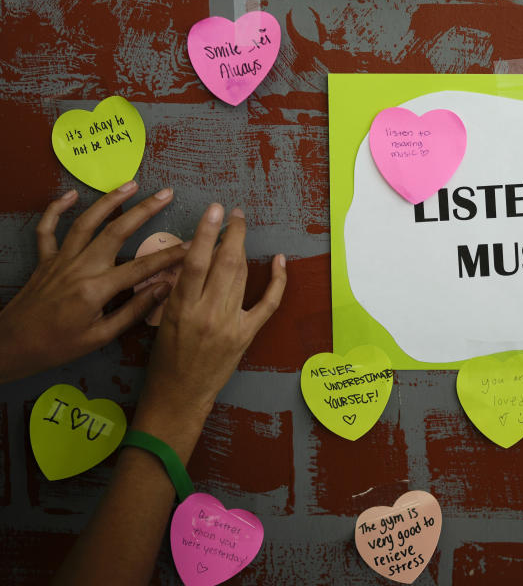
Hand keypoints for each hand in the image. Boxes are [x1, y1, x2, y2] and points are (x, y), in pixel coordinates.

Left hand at [0, 182, 186, 382]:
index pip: (142, 268)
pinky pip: (48, 230)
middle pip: (116, 231)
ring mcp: (60, 260)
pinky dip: (56, 209)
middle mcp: (80, 267)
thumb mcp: (100, 337)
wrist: (13, 346)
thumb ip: (133, 311)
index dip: (170, 256)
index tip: (193, 246)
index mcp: (96, 289)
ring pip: (87, 222)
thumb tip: (163, 289)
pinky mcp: (45, 260)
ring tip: (130, 184)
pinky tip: (71, 195)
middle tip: (165, 194)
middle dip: (144, 210)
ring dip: (110, 201)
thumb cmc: (58, 346)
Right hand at [134, 204, 285, 448]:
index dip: (206, 231)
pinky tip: (279, 261)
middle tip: (234, 214)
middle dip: (231, 233)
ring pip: (242, 276)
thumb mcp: (162, 319)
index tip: (215, 210)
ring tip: (242, 229)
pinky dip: (277, 281)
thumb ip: (177, 290)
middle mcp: (207, 312)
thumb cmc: (165, 358)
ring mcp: (230, 324)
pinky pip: (268, 303)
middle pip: (224, 262)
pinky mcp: (246, 335)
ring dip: (244, 248)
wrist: (179, 395)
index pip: (194, 260)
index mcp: (180, 307)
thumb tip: (192, 258)